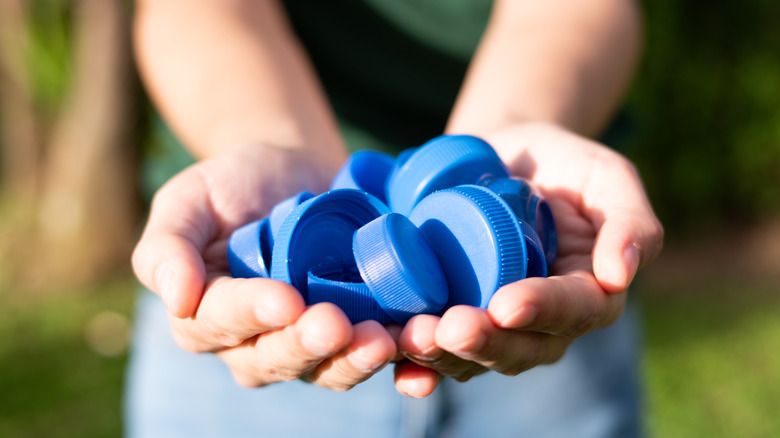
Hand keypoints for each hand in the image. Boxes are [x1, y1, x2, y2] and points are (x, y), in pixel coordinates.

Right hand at [131, 144, 396, 390]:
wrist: (294, 169)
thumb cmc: (234, 184)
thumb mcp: (189, 200)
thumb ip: (167, 246)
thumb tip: (174, 299)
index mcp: (207, 316)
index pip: (221, 324)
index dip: (252, 315)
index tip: (284, 299)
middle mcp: (256, 342)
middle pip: (277, 358)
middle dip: (307, 345)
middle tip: (335, 325)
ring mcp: (309, 342)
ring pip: (328, 367)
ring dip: (355, 359)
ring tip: (383, 339)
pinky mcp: (355, 331)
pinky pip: (372, 353)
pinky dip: (399, 360)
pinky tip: (418, 347)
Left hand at [393, 122, 663, 396]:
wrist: (502, 156)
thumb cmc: (561, 163)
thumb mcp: (605, 176)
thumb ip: (629, 219)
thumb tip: (621, 274)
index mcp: (587, 292)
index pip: (573, 312)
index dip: (541, 311)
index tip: (506, 304)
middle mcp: (542, 321)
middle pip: (520, 349)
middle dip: (485, 343)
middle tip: (450, 329)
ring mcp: (495, 324)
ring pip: (475, 359)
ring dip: (444, 356)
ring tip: (414, 337)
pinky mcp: (453, 316)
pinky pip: (439, 352)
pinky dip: (417, 365)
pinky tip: (397, 360)